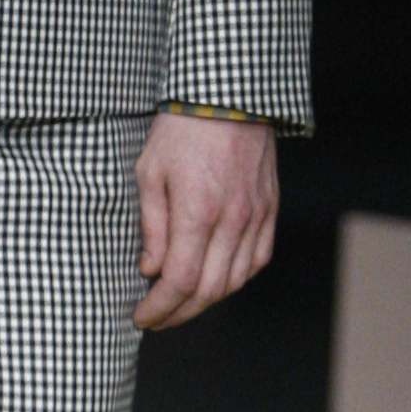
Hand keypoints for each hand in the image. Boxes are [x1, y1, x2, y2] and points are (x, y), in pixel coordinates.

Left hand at [134, 112, 277, 331]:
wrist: (228, 95)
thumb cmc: (181, 129)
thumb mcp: (149, 172)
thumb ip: (151, 226)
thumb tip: (151, 269)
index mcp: (198, 211)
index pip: (180, 281)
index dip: (159, 307)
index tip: (141, 316)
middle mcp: (233, 220)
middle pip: (209, 291)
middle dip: (178, 313)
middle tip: (156, 317)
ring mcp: (256, 216)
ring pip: (236, 281)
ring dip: (206, 301)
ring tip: (180, 303)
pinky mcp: (269, 209)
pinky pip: (257, 259)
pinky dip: (235, 279)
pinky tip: (214, 280)